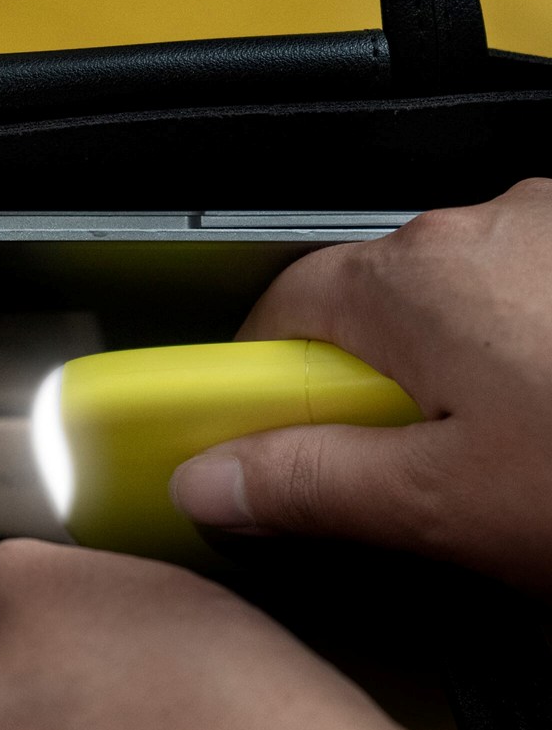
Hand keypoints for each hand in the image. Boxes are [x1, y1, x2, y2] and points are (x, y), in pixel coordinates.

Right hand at [171, 178, 551, 588]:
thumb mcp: (443, 501)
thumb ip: (312, 483)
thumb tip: (211, 479)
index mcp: (417, 279)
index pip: (278, 312)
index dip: (255, 382)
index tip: (250, 437)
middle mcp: (479, 229)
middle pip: (358, 308)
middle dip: (354, 383)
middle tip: (385, 468)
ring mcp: (546, 231)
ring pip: (440, 303)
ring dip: (437, 364)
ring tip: (484, 452)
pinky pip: (509, 293)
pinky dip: (505, 345)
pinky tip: (537, 413)